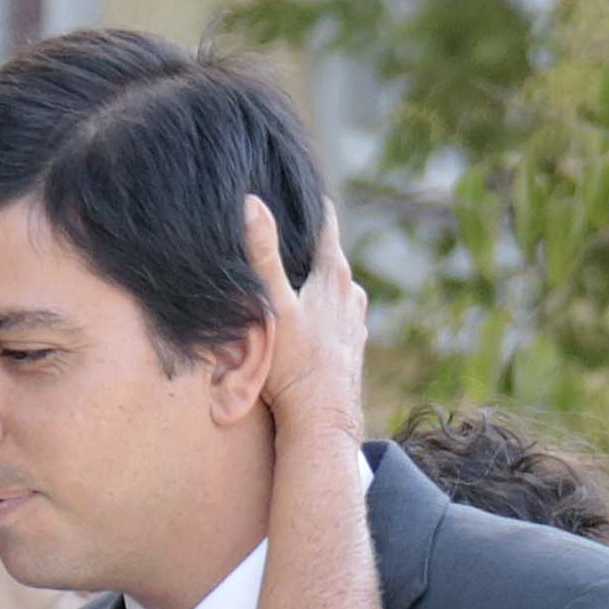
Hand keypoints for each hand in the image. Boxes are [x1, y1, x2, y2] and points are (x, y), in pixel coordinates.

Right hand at [245, 193, 366, 440]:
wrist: (321, 423)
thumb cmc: (295, 367)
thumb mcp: (272, 305)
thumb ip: (262, 255)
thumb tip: (252, 203)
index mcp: (333, 275)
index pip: (326, 223)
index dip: (310, 203)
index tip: (296, 185)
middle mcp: (351, 295)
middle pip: (330, 256)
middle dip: (309, 244)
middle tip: (286, 231)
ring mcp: (356, 322)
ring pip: (337, 288)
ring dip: (317, 280)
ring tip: (295, 275)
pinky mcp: (353, 348)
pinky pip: (339, 316)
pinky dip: (324, 310)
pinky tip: (309, 319)